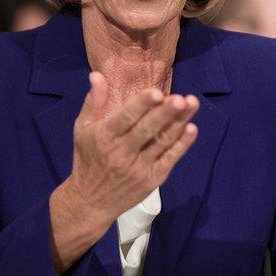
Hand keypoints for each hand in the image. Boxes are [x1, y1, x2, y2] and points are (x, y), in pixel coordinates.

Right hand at [49, 71, 199, 271]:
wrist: (91, 201)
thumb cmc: (88, 158)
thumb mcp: (82, 129)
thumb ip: (93, 102)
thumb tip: (97, 74)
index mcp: (104, 137)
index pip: (125, 118)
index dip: (141, 105)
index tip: (156, 91)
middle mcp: (121, 153)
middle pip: (147, 130)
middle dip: (165, 113)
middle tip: (181, 98)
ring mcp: (138, 168)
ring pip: (162, 142)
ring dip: (179, 123)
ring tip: (193, 104)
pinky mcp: (152, 179)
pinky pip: (169, 159)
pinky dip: (182, 145)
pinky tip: (192, 129)